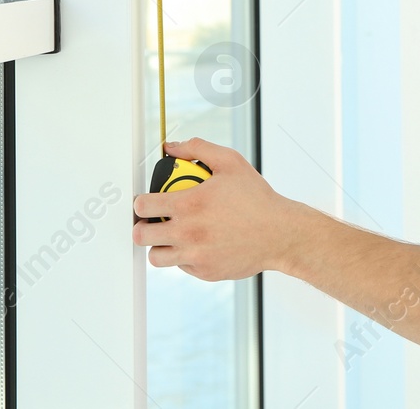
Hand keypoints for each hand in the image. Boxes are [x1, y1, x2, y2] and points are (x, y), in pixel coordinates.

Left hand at [132, 137, 302, 280]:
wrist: (279, 233)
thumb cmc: (257, 199)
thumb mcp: (230, 162)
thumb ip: (198, 148)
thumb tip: (173, 147)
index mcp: (190, 205)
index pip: (144, 206)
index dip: (140, 202)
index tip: (144, 202)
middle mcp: (188, 233)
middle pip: (142, 236)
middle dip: (141, 227)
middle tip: (150, 222)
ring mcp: (195, 256)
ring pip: (156, 257)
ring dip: (158, 246)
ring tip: (169, 236)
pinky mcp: (204, 272)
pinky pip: (181, 266)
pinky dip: (183, 257)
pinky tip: (196, 244)